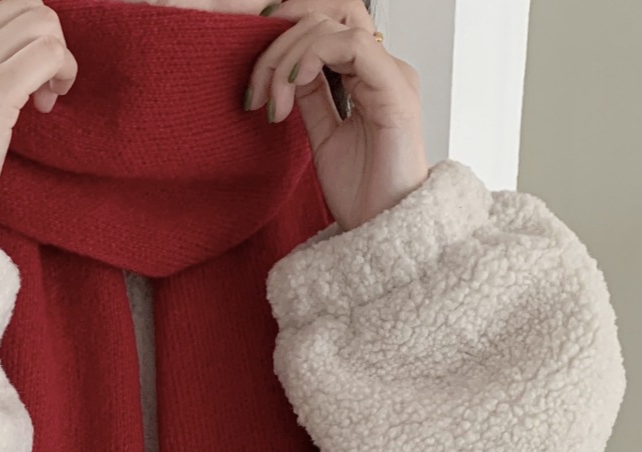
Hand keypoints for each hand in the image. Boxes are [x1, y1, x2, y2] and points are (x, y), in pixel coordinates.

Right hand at [0, 0, 78, 232]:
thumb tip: (16, 40)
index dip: (22, 21)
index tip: (24, 59)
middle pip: (24, 4)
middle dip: (47, 38)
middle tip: (42, 81)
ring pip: (42, 23)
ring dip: (58, 57)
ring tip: (45, 95)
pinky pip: (49, 54)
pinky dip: (62, 73)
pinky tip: (47, 104)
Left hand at [244, 0, 428, 231]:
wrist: (383, 231)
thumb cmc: (360, 194)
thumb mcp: (323, 137)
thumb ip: (312, 99)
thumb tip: (287, 72)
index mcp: (369, 77)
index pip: (326, 28)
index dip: (285, 36)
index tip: (254, 75)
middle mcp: (384, 68)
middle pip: (326, 19)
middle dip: (277, 48)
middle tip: (254, 95)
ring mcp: (393, 75)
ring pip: (334, 26)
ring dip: (288, 58)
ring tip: (271, 102)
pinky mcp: (396, 90)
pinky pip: (352, 46)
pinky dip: (312, 58)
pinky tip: (292, 87)